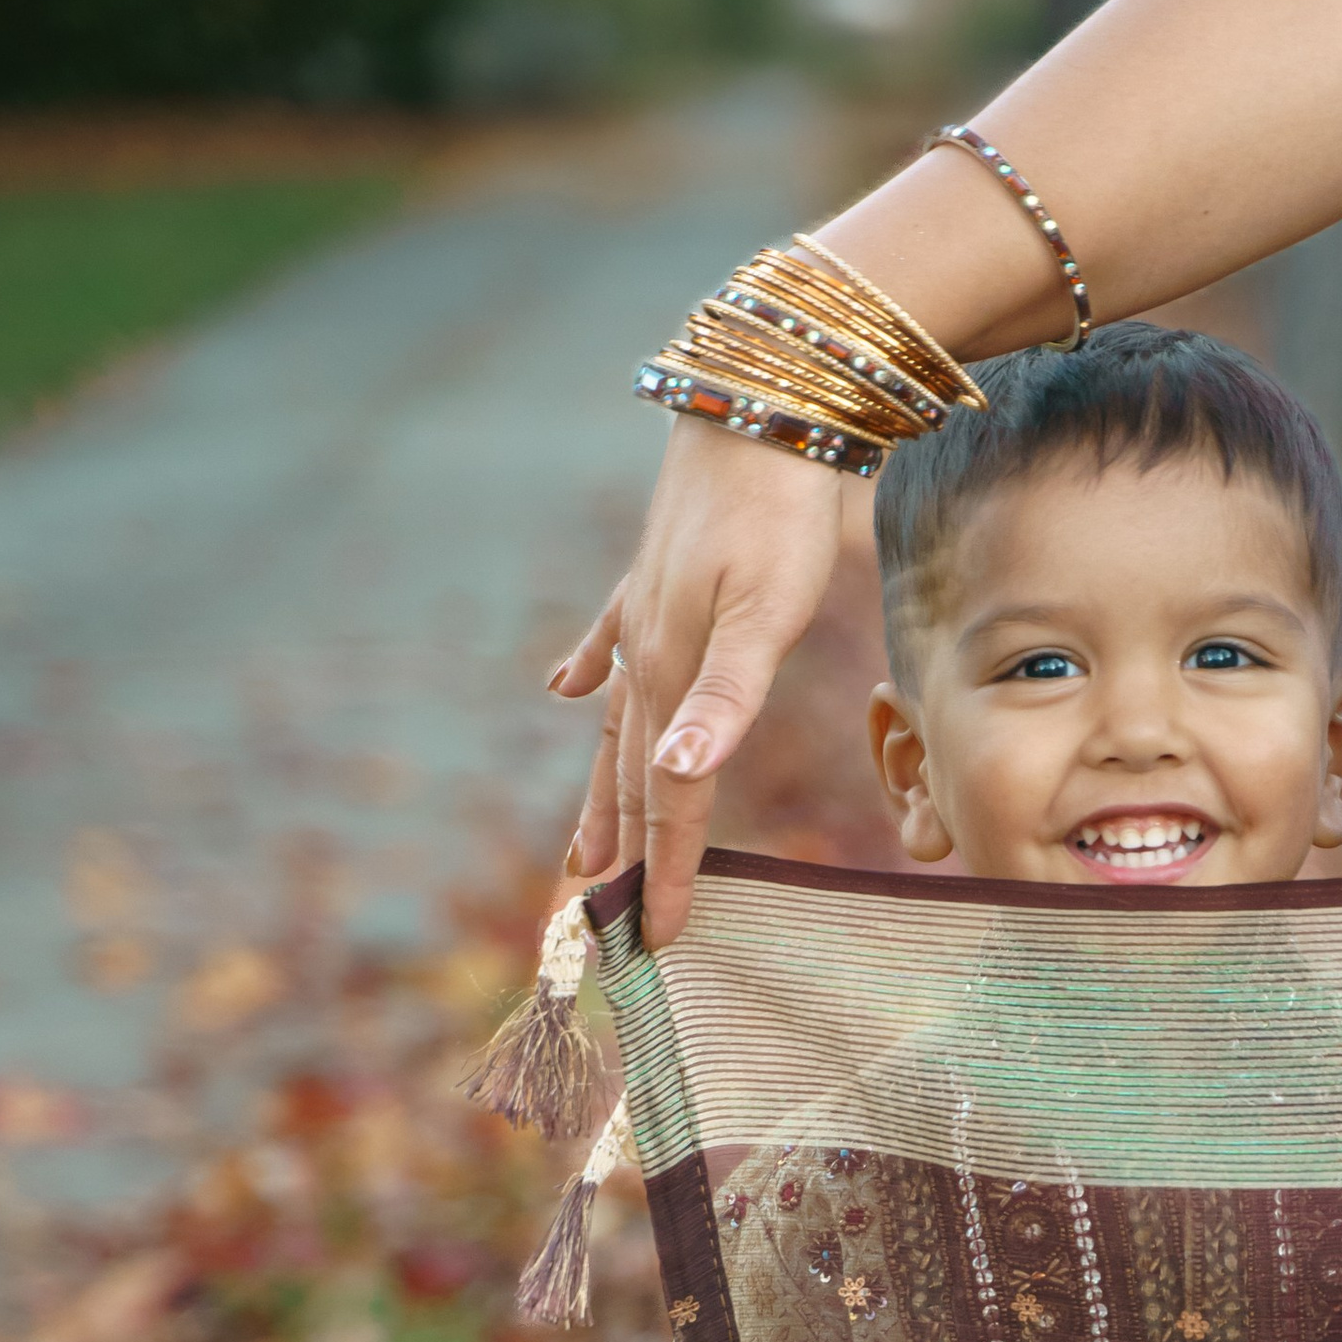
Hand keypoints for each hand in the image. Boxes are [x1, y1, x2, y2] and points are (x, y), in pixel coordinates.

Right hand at [553, 422, 845, 945]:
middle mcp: (645, 653)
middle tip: (603, 922)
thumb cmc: (779, 513)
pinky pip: (609, 644)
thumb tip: (677, 775)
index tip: (659, 939)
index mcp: (672, 675)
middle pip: (632, 775)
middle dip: (623, 853)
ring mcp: (643, 613)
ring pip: (616, 726)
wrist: (759, 402)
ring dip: (602, 790)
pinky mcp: (654, 576)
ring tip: (581, 848)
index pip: (671, 798)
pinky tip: (563, 689)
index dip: (667, 870)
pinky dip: (586, 672)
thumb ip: (725, 698)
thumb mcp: (766, 612)